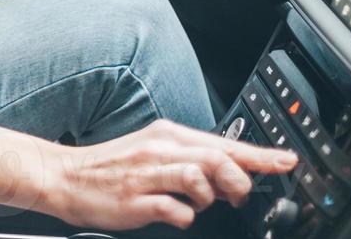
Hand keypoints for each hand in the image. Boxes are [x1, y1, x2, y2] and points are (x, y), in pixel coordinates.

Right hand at [41, 119, 298, 230]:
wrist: (64, 176)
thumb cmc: (110, 168)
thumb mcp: (152, 150)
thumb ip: (188, 158)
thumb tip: (227, 173)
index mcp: (166, 134)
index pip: (223, 142)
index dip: (259, 155)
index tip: (286, 161)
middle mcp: (159, 149)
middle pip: (217, 157)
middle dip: (239, 179)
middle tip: (239, 195)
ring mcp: (147, 174)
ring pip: (199, 178)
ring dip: (211, 197)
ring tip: (202, 204)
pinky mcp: (135, 200)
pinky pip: (175, 209)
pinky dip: (186, 216)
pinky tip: (178, 216)